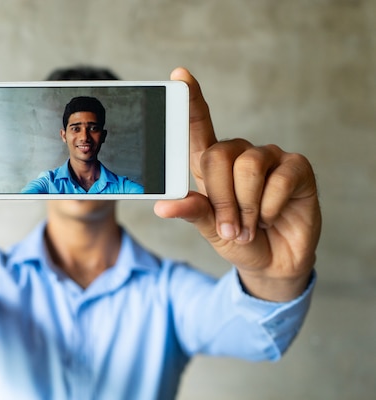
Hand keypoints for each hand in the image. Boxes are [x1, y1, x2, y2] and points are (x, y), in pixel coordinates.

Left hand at [154, 68, 320, 301]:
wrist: (273, 262)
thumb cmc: (237, 238)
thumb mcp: (208, 228)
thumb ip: (191, 211)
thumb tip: (163, 206)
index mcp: (211, 164)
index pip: (198, 126)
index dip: (190, 100)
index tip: (179, 76)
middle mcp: (239, 154)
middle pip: (218, 155)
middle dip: (221, 199)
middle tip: (230, 227)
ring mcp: (269, 157)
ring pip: (247, 167)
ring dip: (246, 206)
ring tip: (250, 225)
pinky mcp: (297, 167)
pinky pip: (278, 179)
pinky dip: (270, 207)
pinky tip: (272, 216)